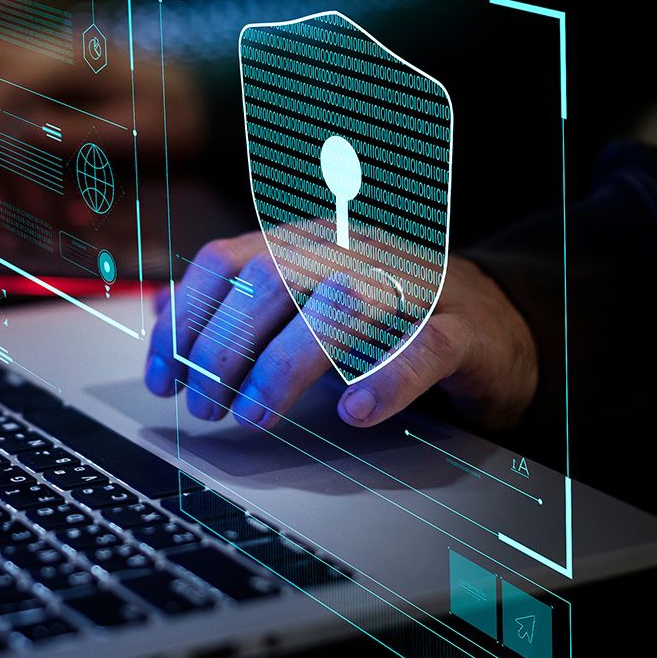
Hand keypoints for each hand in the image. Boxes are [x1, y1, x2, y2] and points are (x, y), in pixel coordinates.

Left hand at [144, 231, 539, 429]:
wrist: (499, 322)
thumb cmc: (386, 318)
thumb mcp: (300, 303)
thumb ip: (233, 306)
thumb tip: (157, 313)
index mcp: (306, 241)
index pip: (227, 262)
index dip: (184, 319)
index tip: (161, 378)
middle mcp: (354, 250)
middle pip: (271, 280)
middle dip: (223, 348)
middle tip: (203, 407)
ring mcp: (413, 283)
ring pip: (339, 306)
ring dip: (283, 366)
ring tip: (253, 416)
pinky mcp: (465, 328)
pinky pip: (425, 347)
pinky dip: (385, 380)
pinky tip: (351, 412)